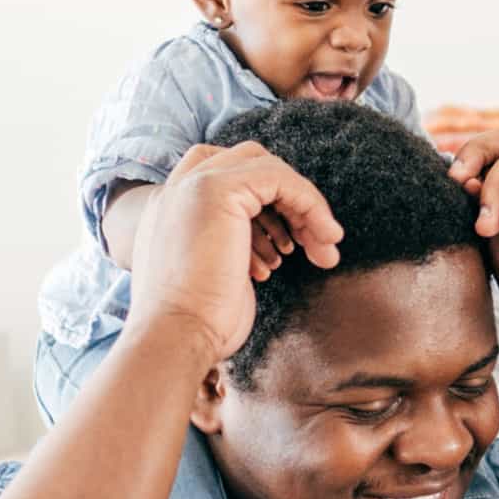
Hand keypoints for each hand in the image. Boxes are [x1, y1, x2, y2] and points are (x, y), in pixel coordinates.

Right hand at [126, 142, 342, 361]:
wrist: (177, 335)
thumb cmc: (201, 322)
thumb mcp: (218, 273)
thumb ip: (233, 246)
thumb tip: (277, 242)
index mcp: (174, 206)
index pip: (228, 176)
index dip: (268, 202)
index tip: (292, 244)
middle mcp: (180, 188)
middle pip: (251, 163)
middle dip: (290, 200)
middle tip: (315, 242)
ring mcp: (195, 183)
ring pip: (269, 169)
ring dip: (306, 207)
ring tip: (324, 249)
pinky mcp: (217, 189)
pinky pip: (280, 179)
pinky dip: (310, 204)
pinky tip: (324, 238)